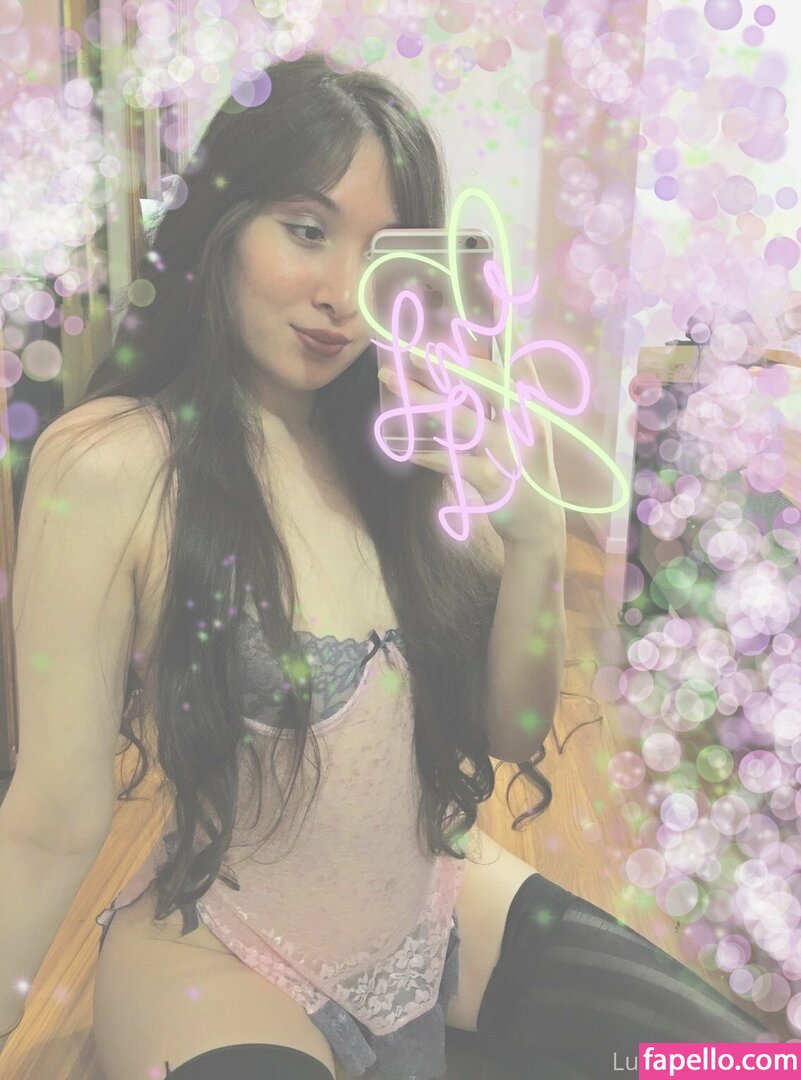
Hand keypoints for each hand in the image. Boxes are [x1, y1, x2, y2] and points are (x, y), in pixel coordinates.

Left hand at [378, 343, 565, 546]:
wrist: (539, 526)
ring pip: (461, 417)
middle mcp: (526, 422)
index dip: (507, 328)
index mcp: (533, 405)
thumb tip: (477, 359)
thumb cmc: (523, 470)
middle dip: (445, 362)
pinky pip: (452, 461)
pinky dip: (426, 453)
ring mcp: (511, 451)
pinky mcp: (495, 480)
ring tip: (389, 380)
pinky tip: (404, 448)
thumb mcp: (523, 429)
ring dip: (420, 398)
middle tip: (407, 348)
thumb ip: (504, 397)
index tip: (496, 293)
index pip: (517, 359)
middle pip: (485, 381)